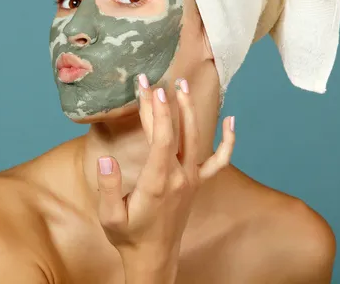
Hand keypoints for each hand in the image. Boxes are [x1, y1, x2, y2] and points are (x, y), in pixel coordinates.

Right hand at [95, 75, 234, 278]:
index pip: (160, 138)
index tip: (148, 88)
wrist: (153, 257)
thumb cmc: (129, 236)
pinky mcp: (197, 184)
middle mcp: (179, 177)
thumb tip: (107, 159)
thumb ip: (108, 188)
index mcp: (157, 182)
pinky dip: (228, 141)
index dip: (155, 110)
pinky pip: (219, 161)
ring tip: (183, 86)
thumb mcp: (110, 217)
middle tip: (155, 80)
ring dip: (190, 111)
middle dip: (167, 103)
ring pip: (197, 139)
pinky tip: (231, 121)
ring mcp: (191, 180)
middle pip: (177, 131)